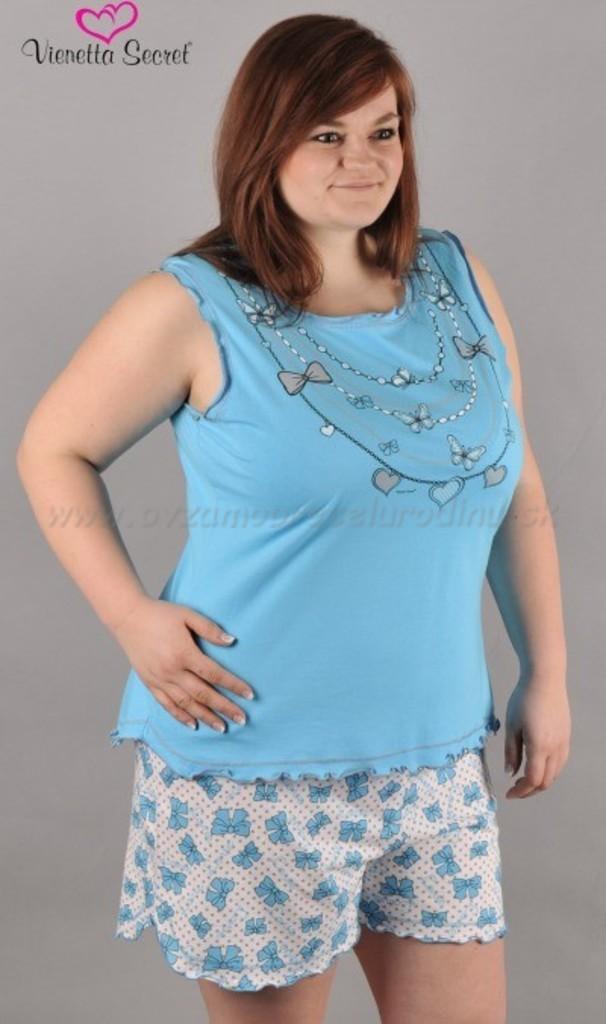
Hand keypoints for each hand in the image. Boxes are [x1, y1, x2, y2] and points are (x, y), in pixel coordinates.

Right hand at [110, 596, 254, 731]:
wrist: (127, 617)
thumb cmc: (160, 614)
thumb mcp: (187, 614)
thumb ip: (210, 629)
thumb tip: (231, 641)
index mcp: (184, 653)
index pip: (214, 674)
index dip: (233, 685)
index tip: (249, 695)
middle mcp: (172, 670)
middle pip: (203, 694)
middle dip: (224, 708)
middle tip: (242, 719)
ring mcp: (159, 679)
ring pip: (186, 704)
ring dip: (205, 717)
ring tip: (222, 727)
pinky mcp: (149, 683)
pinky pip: (167, 705)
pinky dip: (180, 716)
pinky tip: (193, 724)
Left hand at [503, 673, 570, 798]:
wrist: (545, 680)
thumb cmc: (523, 699)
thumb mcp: (512, 725)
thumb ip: (511, 751)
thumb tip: (510, 773)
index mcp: (539, 746)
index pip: (533, 780)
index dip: (521, 791)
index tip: (509, 794)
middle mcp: (555, 748)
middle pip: (546, 781)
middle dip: (530, 790)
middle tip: (515, 789)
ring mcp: (564, 743)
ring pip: (555, 773)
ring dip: (541, 781)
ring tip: (524, 778)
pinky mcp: (567, 737)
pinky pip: (560, 762)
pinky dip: (549, 771)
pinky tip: (537, 765)